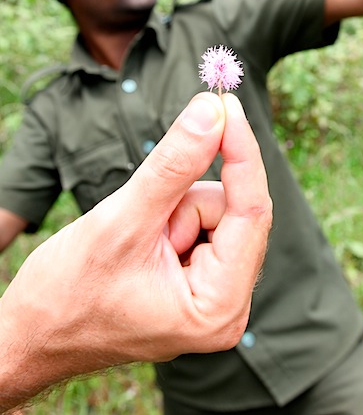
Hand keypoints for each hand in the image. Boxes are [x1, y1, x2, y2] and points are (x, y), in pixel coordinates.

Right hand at [0, 92, 271, 410]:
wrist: (34, 332)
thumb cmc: (67, 294)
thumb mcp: (122, 221)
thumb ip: (174, 164)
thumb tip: (214, 110)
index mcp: (219, 307)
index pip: (252, 212)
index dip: (241, 152)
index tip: (227, 104)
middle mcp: (228, 304)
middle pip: (232, 212)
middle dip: (184, 201)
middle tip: (141, 224)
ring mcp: (215, 292)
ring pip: (214, 211)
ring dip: (173, 210)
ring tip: (135, 241)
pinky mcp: (200, 278)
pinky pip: (201, 221)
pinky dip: (171, 216)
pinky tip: (141, 242)